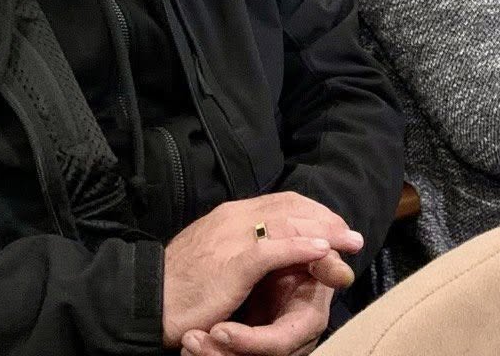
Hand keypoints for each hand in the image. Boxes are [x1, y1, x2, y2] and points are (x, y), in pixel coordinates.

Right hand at [162, 192, 363, 348]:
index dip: (312, 212)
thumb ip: (238, 243)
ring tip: (348, 241)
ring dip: (324, 232)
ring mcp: (233, 237)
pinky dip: (302, 247)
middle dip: (325, 220)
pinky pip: (274, 249)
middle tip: (352, 235)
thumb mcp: (213, 252)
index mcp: (230, 214)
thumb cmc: (180, 282)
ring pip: (288, 223)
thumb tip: (263, 245)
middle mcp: (234, 217)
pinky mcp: (233, 262)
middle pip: (291, 208)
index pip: (280, 202)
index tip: (333, 225)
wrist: (148, 297)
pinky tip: (323, 250)